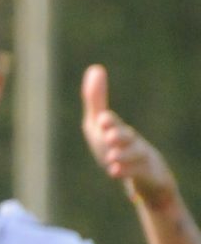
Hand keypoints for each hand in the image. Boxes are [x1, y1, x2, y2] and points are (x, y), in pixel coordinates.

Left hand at [83, 65, 178, 209]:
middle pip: (127, 138)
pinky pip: (138, 173)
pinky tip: (114, 172)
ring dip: (124, 155)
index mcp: (119, 130)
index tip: (102, 119)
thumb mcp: (101, 125)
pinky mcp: (147, 174)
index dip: (109, 122)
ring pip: (134, 156)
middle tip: (109, 136)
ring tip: (112, 157)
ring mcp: (140, 158)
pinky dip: (126, 172)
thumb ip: (97, 100)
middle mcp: (132, 142)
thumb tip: (96, 68)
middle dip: (119, 135)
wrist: (146, 175)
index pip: (113, 124)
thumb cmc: (118, 145)